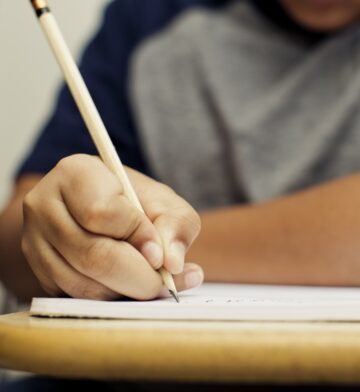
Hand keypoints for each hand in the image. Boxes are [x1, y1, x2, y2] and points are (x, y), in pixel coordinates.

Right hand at [21, 154, 202, 299]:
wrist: (109, 214)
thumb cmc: (139, 204)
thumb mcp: (167, 204)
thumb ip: (177, 225)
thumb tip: (172, 263)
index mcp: (75, 173)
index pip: (101, 213)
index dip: (137, 236)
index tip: (159, 251)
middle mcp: (44, 206)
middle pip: (92, 255)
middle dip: (138, 276)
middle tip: (164, 282)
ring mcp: (34, 242)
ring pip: (84, 284)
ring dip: (126, 291)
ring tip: (151, 282)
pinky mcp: (39, 273)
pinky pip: (76, 299)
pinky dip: (111, 299)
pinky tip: (129, 287)